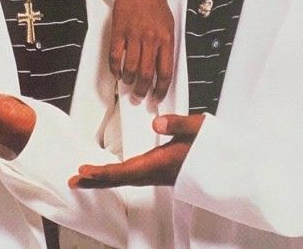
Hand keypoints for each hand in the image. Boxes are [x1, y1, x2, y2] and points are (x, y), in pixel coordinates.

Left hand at [69, 114, 203, 187]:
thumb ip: (178, 124)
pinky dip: (118, 174)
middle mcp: (157, 172)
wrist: (229, 167)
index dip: (104, 173)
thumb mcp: (199, 129)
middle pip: (121, 178)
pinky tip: (112, 172)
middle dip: (97, 180)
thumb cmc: (214, 147)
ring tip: (85, 177)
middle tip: (74, 181)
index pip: (126, 171)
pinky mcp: (161, 170)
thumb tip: (157, 122)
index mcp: (161, 163)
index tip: (84, 172)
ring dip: (105, 177)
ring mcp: (158, 173)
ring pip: (126, 178)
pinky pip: (134, 175)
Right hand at [108, 0, 173, 99]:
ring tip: (128, 82)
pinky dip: (115, 68)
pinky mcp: (119, 31)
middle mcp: (151, 39)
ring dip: (129, 80)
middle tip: (139, 96)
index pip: (165, 72)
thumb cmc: (156, 4)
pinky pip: (115, 56)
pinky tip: (117, 72)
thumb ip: (167, 46)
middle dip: (142, 90)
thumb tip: (162, 69)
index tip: (156, 98)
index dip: (161, 89)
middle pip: (147, 74)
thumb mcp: (169, 25)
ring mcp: (134, 35)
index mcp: (166, 39)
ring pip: (131, 68)